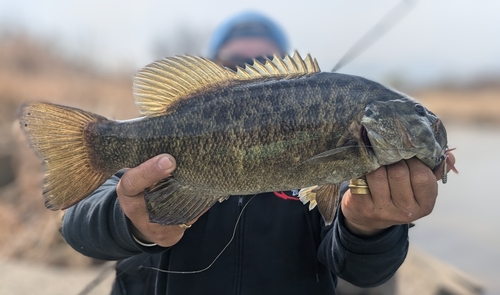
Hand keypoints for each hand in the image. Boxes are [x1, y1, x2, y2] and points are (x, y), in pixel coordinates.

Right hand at [116, 154, 204, 246]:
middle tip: (195, 167)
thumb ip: (148, 162)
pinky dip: (199, 206)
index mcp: (126, 191)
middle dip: (178, 183)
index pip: (132, 181)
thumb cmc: (141, 188)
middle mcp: (136, 211)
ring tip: (204, 178)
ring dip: (192, 195)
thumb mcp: (135, 174)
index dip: (150, 171)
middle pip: (158, 198)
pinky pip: (188, 219)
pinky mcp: (168, 236)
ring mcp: (152, 227)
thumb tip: (172, 143)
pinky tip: (207, 194)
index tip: (169, 160)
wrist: (141, 221)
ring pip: (177, 210)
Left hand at [341, 153, 455, 235]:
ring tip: (377, 161)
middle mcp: (405, 211)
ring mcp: (383, 211)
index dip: (414, 159)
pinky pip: (363, 179)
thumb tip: (449, 156)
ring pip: (379, 173)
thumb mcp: (419, 187)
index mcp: (425, 205)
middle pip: (399, 172)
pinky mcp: (363, 207)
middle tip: (389, 154)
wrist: (369, 217)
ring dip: (376, 162)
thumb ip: (435, 170)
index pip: (422, 175)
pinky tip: (365, 169)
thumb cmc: (398, 193)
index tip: (407, 154)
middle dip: (393, 158)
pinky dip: (363, 169)